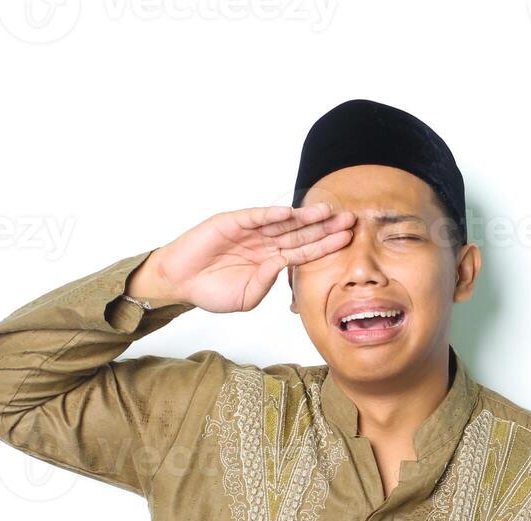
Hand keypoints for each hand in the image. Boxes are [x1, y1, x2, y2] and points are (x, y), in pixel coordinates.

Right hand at [132, 203, 353, 313]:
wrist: (181, 282)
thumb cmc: (212, 291)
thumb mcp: (246, 297)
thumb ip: (265, 284)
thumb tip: (281, 267)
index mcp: (271, 261)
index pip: (304, 251)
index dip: (326, 245)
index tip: (348, 241)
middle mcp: (265, 243)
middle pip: (301, 233)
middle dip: (325, 227)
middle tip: (350, 220)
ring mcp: (250, 231)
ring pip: (282, 223)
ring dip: (304, 217)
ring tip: (327, 212)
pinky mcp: (232, 222)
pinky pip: (255, 217)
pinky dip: (271, 214)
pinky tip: (290, 212)